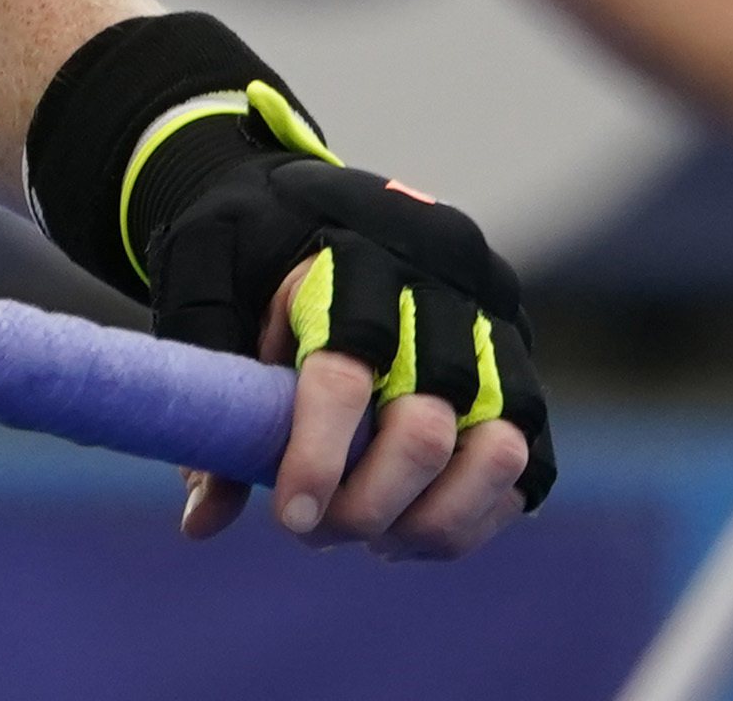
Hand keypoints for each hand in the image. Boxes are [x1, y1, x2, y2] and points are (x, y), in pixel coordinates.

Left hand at [179, 257, 536, 558]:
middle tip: (319, 533)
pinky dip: (480, 514)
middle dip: (373, 501)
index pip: (348, 367)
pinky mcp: (522, 361)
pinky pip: (531, 463)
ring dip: (437, 518)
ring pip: (502, 446)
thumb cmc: (246, 242)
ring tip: (376, 541)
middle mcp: (441, 280)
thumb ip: (208, 389)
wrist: (307, 192)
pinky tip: (417, 533)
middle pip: (430, 420)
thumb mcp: (201, 282)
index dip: (319, 454)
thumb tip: (204, 521)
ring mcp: (495, 320)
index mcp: (353, 252)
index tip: (292, 517)